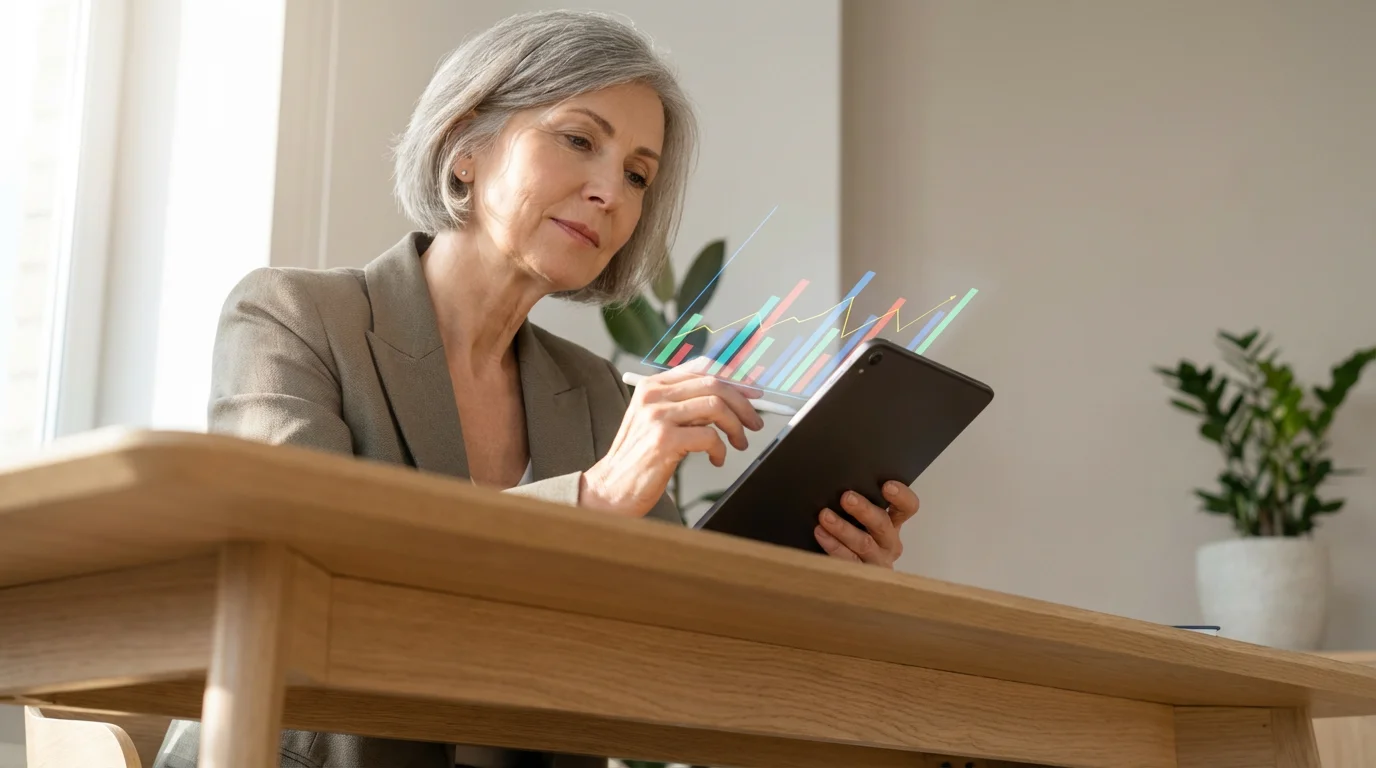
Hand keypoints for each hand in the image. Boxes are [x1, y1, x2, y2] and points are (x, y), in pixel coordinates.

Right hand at [582, 358, 765, 517]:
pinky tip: (717, 459)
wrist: (611, 489)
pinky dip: (721, 449)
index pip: (702, 367)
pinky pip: (710, 436)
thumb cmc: (640, 458)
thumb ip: (686, 404)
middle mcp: (654, 395)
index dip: (734, 377)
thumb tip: (731, 397)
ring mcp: (657, 416)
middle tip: (754, 422)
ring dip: (736, 427)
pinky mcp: (664, 440)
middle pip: (714, 384)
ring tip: (739, 443)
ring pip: (716, 407)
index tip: (753, 393)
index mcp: (653, 385)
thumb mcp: (658, 421)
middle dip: (743, 403)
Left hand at [814, 481, 919, 567]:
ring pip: (864, 543)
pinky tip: (821, 533)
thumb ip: (860, 505)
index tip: (887, 486)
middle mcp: (889, 543)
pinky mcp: (862, 576)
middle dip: (864, 510)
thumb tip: (840, 484)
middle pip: (883, 524)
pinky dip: (833, 546)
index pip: (907, 507)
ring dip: (844, 528)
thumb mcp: (864, 520)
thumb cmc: (855, 537)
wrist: (852, 578)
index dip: (901, 496)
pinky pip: (848, 560)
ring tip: (825, 516)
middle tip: (846, 498)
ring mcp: (877, 561)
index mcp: (894, 524)